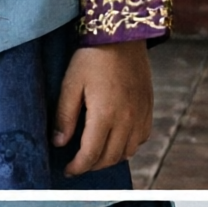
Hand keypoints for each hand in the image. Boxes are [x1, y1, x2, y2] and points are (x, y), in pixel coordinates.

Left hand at [51, 43, 153, 176]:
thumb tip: (59, 143)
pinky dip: (127, 146)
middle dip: (91, 166)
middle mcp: (128, 118)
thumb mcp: (70, 85)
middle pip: (110, 157)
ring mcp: (142, 113)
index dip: (77, 167)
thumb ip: (64, 117)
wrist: (123, 35)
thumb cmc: (92, 58)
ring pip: (128, 151)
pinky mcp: (149, 107)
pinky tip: (114, 141)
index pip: (91, 154)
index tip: (67, 171)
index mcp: (106, 114)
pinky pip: (142, 138)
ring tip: (93, 155)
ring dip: (110, 158)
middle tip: (76, 165)